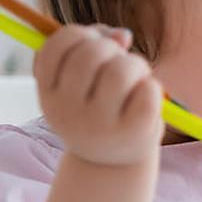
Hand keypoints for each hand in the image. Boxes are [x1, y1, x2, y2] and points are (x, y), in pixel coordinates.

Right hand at [34, 25, 163, 165]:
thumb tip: (123, 36)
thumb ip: (97, 45)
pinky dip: (152, 88)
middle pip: (91, 53)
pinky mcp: (133, 132)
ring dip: (136, 65)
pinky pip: (148, 90)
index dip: (78, 35)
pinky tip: (146, 103)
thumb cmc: (99, 110)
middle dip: (112, 48)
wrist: (112, 165)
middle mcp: (67, 111)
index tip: (89, 46)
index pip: (55, 46)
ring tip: (137, 80)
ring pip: (122, 69)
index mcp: (49, 94)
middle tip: (119, 64)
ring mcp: (99, 124)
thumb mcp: (85, 81)